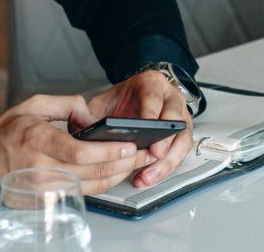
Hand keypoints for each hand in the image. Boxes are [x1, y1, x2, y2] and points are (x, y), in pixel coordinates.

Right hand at [0, 93, 150, 203]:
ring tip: (134, 163)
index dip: (109, 151)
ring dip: (117, 176)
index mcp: (37, 140)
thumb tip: (93, 117)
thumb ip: (66, 105)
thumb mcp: (32, 105)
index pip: (80, 152)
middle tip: (142, 153)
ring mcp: (43, 189)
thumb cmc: (5, 134)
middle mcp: (40, 168)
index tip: (129, 145)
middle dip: (123, 163)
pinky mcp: (45, 202)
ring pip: (91, 187)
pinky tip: (112, 174)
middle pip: (92, 172)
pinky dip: (100, 185)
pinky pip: (80, 195)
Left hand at [85, 70, 194, 188]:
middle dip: (166, 141)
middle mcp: (171, 100)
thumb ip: (93, 114)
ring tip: (148, 176)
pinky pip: (178, 155)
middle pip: (176, 121)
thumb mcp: (104, 101)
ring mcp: (179, 118)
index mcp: (153, 85)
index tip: (146, 128)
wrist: (132, 99)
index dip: (151, 114)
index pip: (155, 98)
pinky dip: (164, 169)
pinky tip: (147, 178)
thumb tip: (82, 133)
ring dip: (167, 161)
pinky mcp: (179, 137)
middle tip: (154, 155)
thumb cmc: (121, 101)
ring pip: (182, 141)